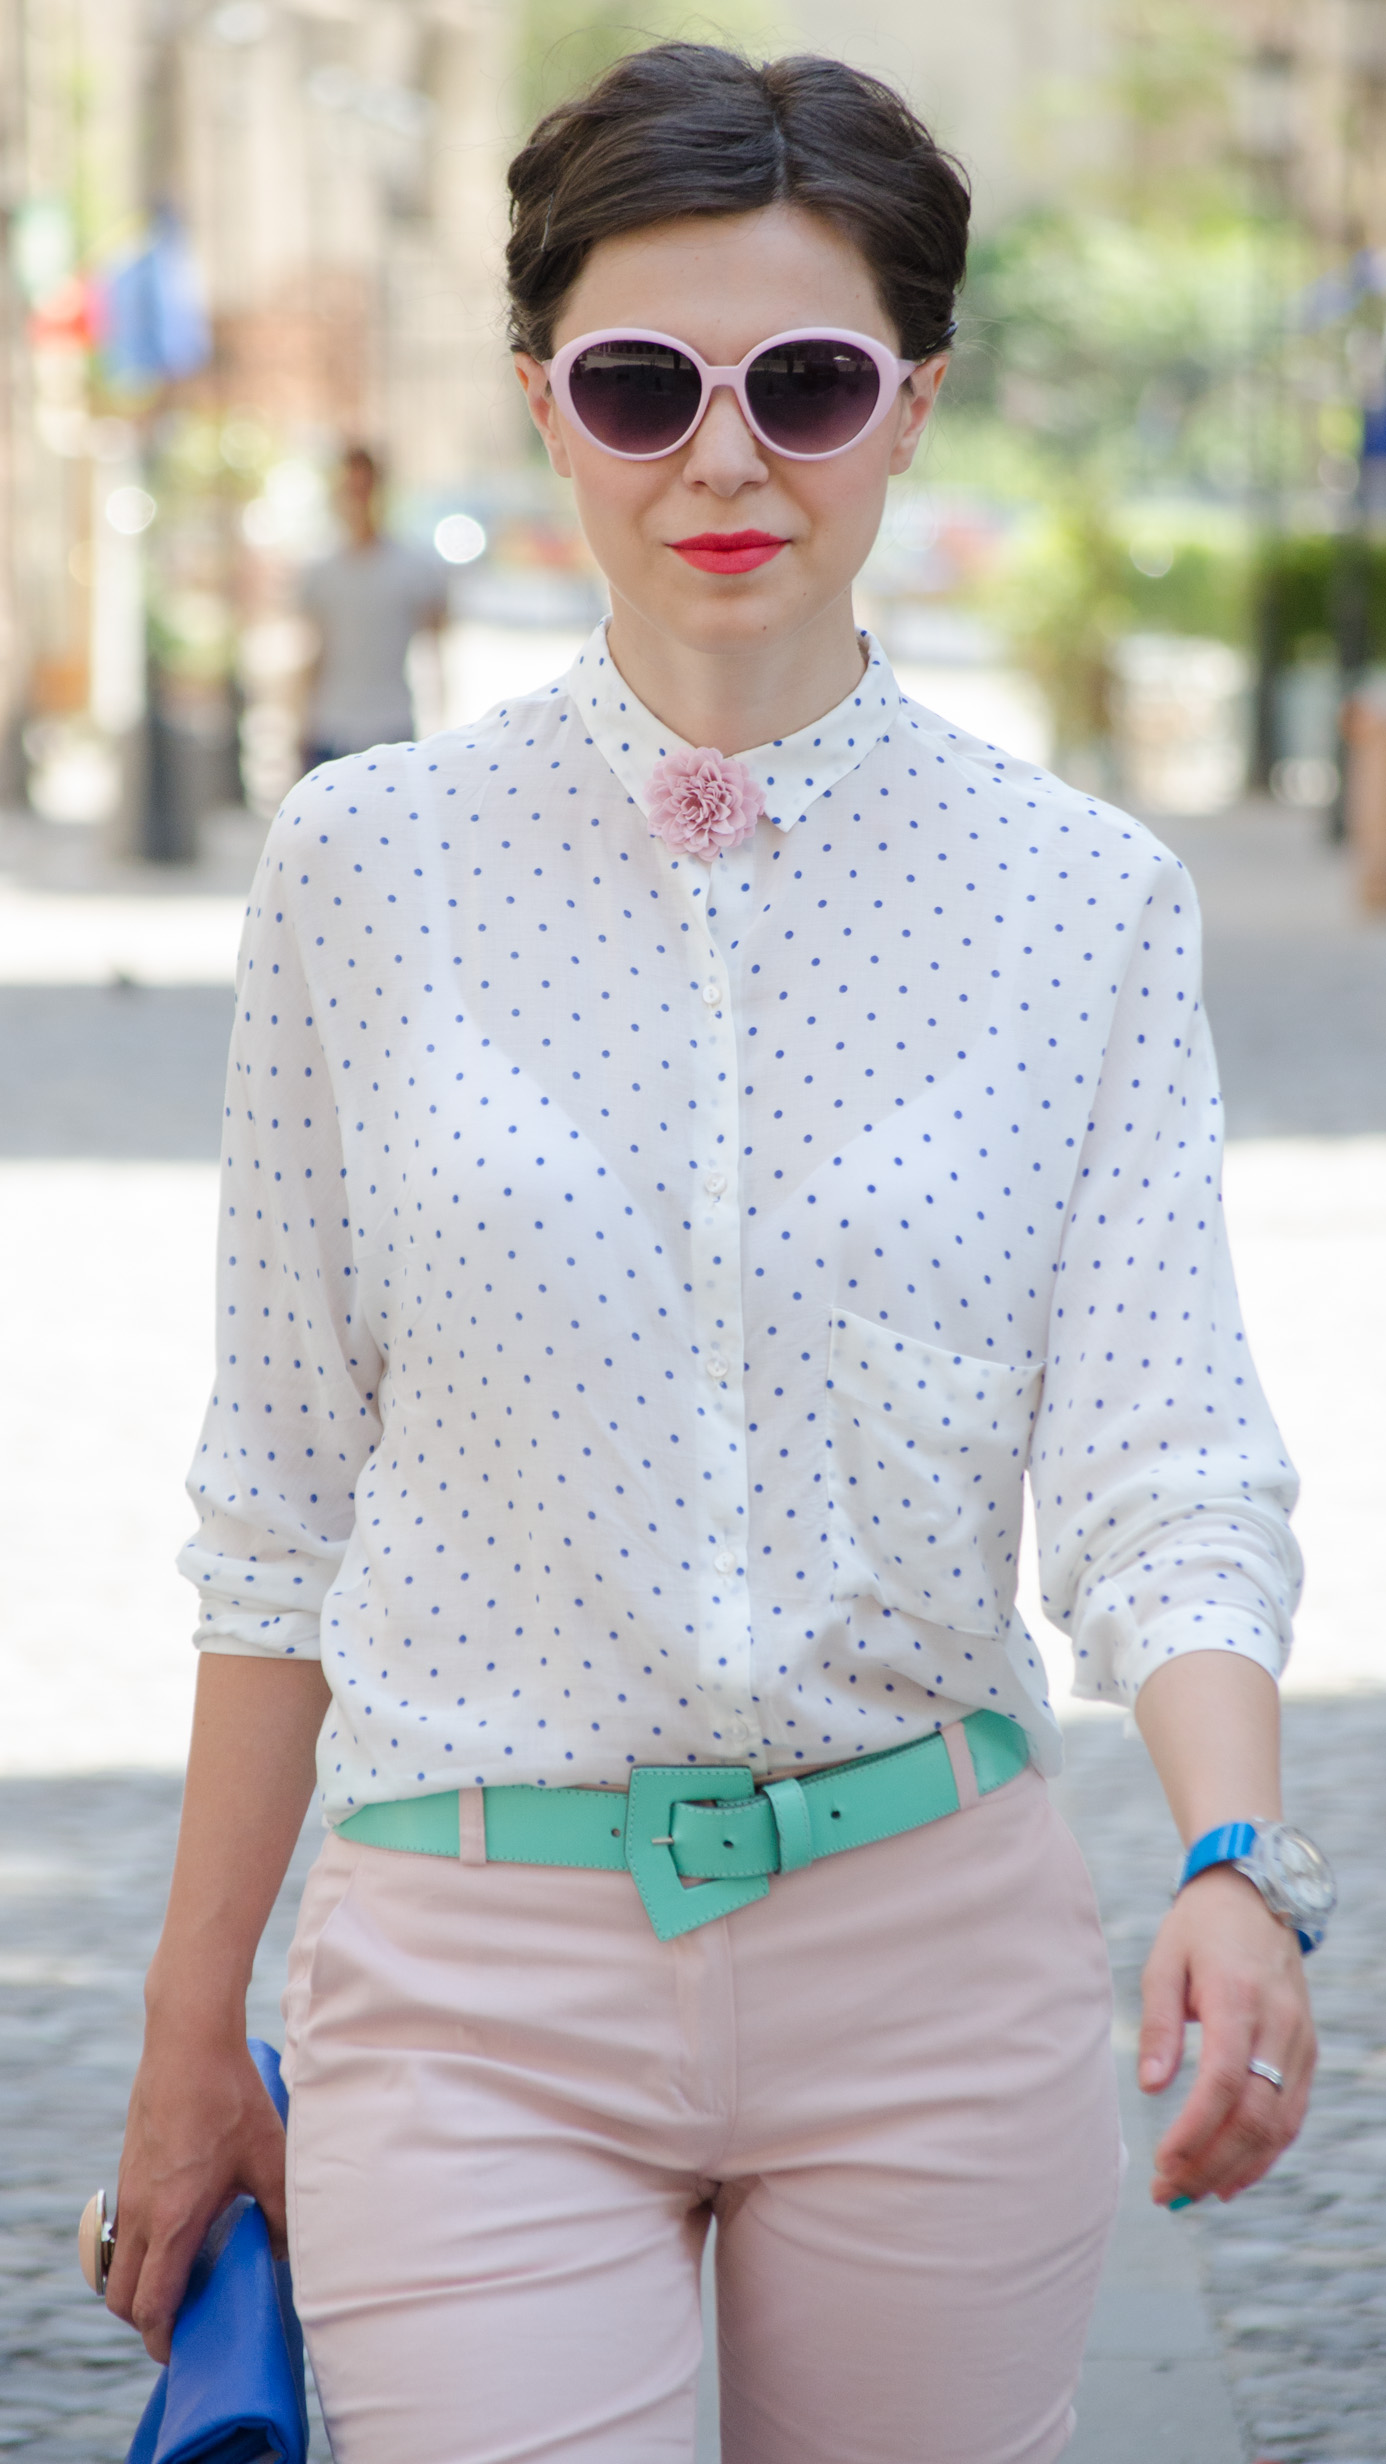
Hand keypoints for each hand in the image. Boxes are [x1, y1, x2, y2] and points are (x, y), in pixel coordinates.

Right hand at [106, 2022, 288, 2363]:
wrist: (188, 2041)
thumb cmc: (230, 2098)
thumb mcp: (271, 2156)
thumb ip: (282, 2212)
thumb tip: (288, 2252)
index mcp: (171, 2220)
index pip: (150, 2305)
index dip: (162, 2340)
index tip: (183, 2350)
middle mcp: (138, 2213)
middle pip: (120, 2297)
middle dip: (146, 2320)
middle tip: (185, 2320)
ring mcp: (127, 2191)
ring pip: (115, 2263)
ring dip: (140, 2283)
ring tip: (184, 2277)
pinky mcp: (128, 2171)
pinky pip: (120, 2230)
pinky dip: (139, 2249)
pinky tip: (179, 2229)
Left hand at [1138, 1864, 1314, 2206]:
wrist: (1255, 1895)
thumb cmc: (1198, 1929)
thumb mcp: (1163, 1962)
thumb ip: (1157, 2025)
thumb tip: (1150, 2088)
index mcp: (1238, 1998)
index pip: (1223, 2081)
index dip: (1195, 2130)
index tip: (1163, 2163)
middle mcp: (1278, 2024)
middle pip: (1254, 2114)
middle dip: (1211, 2162)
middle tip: (1169, 2193)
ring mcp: (1299, 2040)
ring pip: (1279, 2124)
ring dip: (1237, 2167)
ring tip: (1193, 2194)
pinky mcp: (1307, 2051)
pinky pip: (1292, 2113)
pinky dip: (1265, 2152)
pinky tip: (1233, 2176)